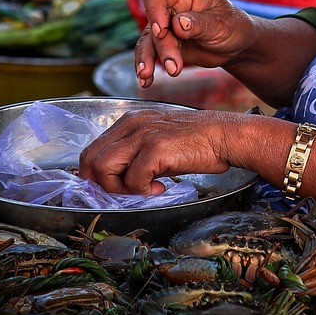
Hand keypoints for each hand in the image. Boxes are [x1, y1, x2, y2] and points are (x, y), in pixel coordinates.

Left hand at [78, 107, 233, 194]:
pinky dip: (143, 191)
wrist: (225, 136)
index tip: (115, 188)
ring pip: (103, 169)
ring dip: (119, 188)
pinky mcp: (156, 147)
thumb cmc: (196, 142)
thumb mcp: (158, 141)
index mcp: (129, 121)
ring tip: (143, 189)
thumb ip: (134, 154)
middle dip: (103, 184)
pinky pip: (132, 179)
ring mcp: (142, 134)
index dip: (96, 176)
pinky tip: (161, 187)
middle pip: (90, 160)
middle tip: (127, 192)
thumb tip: (115, 180)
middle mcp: (131, 124)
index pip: (92, 151)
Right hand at [134, 0, 255, 87]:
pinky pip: (150, 54)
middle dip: (161, 46)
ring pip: (147, 40)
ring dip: (147, 59)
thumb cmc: (233, 27)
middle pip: (153, 21)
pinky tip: (146, 81)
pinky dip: (147, 67)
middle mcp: (171, 7)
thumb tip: (178, 24)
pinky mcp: (165, 44)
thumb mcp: (222, 25)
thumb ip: (200, 24)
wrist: (236, 46)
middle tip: (174, 65)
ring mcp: (166, 26)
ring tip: (147, 76)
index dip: (153, 8)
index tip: (161, 30)